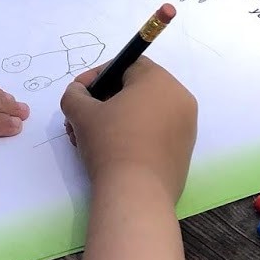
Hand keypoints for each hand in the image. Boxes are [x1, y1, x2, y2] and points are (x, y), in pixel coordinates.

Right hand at [61, 60, 195, 203]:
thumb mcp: (81, 113)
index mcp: (160, 81)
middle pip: (136, 90)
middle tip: (81, 117)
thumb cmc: (111, 143)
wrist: (136, 194)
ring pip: (145, 113)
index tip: (79, 93)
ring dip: (115, 120)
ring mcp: (186, 127)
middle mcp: (179, 98)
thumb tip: (77, 93)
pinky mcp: (183, 152)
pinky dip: (133, 136)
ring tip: (89, 138)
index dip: (97, 77)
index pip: (126, 65)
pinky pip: (155, 133)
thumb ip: (74, 95)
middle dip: (104, 101)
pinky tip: (110, 153)